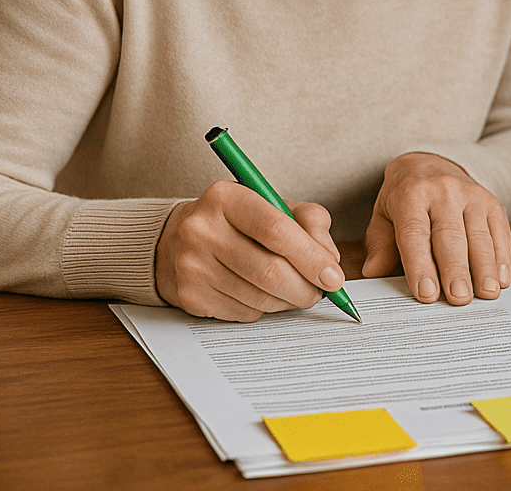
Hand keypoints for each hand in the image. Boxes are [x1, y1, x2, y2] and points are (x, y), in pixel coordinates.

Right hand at [155, 181, 344, 321]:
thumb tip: (330, 261)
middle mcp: (202, 230)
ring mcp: (192, 265)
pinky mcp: (190, 296)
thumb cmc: (237, 222)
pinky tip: (262, 294)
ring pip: (260, 298)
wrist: (177, 241)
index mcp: (226, 197)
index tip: (334, 277)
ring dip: (288, 301)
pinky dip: (264, 309)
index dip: (312, 258)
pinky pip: (243, 313)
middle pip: (270, 271)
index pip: (277, 230)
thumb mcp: (273, 206)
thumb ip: (310, 223)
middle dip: (306, 288)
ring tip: (295, 291)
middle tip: (321, 292)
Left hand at [361, 152, 510, 305]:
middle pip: (450, 236)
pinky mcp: (492, 202)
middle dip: (455, 270)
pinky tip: (501, 279)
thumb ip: (380, 246)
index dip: (420, 264)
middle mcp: (443, 191)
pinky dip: (502, 258)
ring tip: (486, 293)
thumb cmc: (405, 199)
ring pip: (479, 235)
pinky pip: (500, 231)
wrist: (430, 163)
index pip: (415, 233)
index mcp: (411, 194)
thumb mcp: (384, 217)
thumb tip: (373, 272)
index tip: (426, 293)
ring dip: (484, 267)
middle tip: (458, 298)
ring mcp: (471, 195)